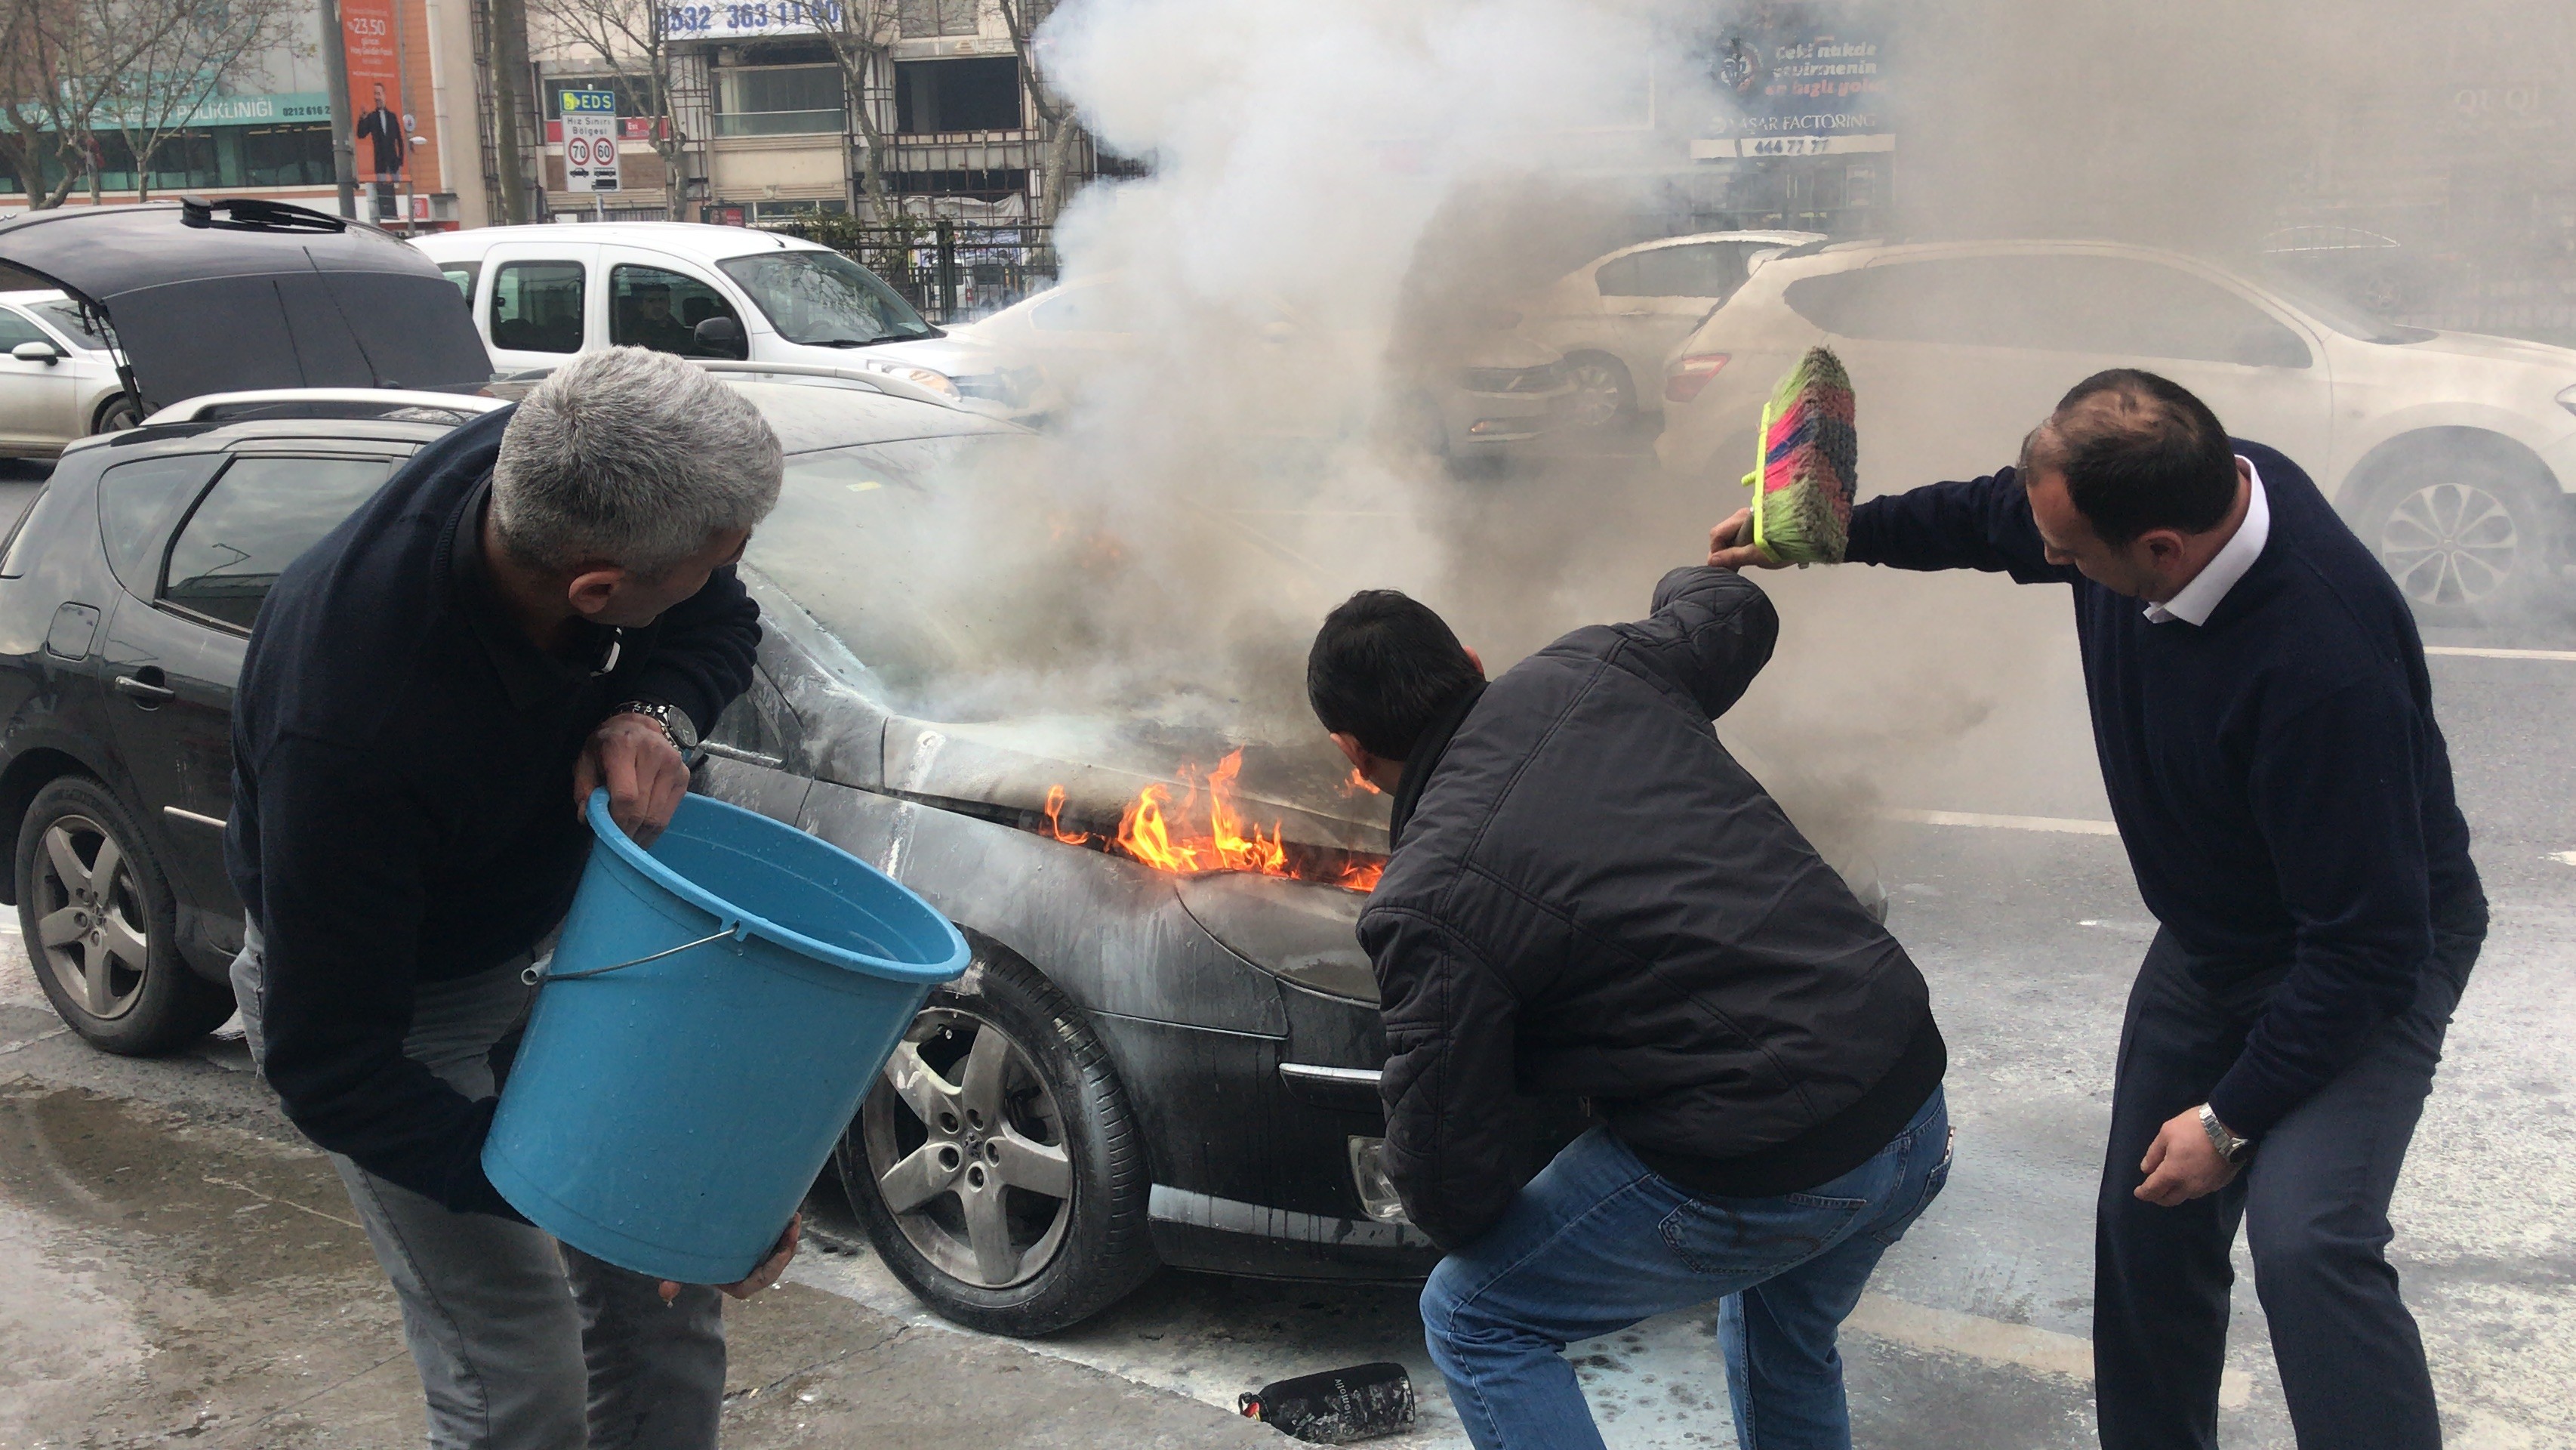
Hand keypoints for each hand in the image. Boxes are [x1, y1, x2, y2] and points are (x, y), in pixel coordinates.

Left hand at [575, 711, 687, 847]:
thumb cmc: (607, 746)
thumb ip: (583, 788)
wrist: (637, 727)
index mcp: (623, 747)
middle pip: (643, 809)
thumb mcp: (585, 760)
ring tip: (628, 841)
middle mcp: (653, 753)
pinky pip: (669, 814)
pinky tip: (642, 833)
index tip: (607, 834)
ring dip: (641, 835)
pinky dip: (654, 829)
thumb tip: (587, 818)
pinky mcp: (684, 776)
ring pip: (658, 816)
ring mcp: (673, 765)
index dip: (617, 820)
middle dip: (628, 832)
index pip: (626, 796)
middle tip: (616, 844)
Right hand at [659, 1213, 799, 1303]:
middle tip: (792, 1225)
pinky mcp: (759, 1243)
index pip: (760, 1280)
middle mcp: (749, 1271)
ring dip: (788, 1234)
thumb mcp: (680, 1269)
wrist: (690, 1248)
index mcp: (737, 1283)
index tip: (783, 1253)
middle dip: (787, 1247)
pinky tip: (786, 1209)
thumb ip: (673, 1280)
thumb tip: (665, 1293)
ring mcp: (756, 1257)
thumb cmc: (688, 1261)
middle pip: (775, 1264)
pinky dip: (782, 1227)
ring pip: (779, 1250)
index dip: (773, 1268)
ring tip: (793, 1215)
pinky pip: (776, 1238)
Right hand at [1708, 508, 1786, 570]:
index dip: (1715, 552)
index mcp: (1741, 518)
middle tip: (1733, 568)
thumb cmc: (1784, 545)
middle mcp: (1745, 513)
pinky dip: (1746, 545)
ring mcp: (1754, 516)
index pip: (1717, 534)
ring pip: (1735, 534)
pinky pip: (1746, 533)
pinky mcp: (1764, 521)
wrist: (1814, 534)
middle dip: (1725, 551)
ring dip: (1736, 549)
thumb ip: (1733, 557)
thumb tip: (1712, 560)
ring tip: (1745, 563)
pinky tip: (1755, 555)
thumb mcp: (1757, 554)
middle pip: (1725, 533)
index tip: (1721, 568)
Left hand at [2135, 1108, 2241, 1205]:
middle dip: (2159, 1197)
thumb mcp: (2167, 1132)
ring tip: (2173, 1183)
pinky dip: (2192, 1187)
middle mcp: (2189, 1186)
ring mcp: (2207, 1187)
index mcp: (2172, 1174)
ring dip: (2176, 1192)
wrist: (2231, 1128)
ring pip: (2186, 1196)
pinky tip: (2192, 1177)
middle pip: (2170, 1200)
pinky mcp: (2220, 1183)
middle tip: (2154, 1191)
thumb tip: (2146, 1169)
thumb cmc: (2194, 1127)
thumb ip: (2154, 1153)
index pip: (2154, 1190)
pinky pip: (2202, 1190)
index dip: (2144, 1193)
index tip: (2138, 1193)